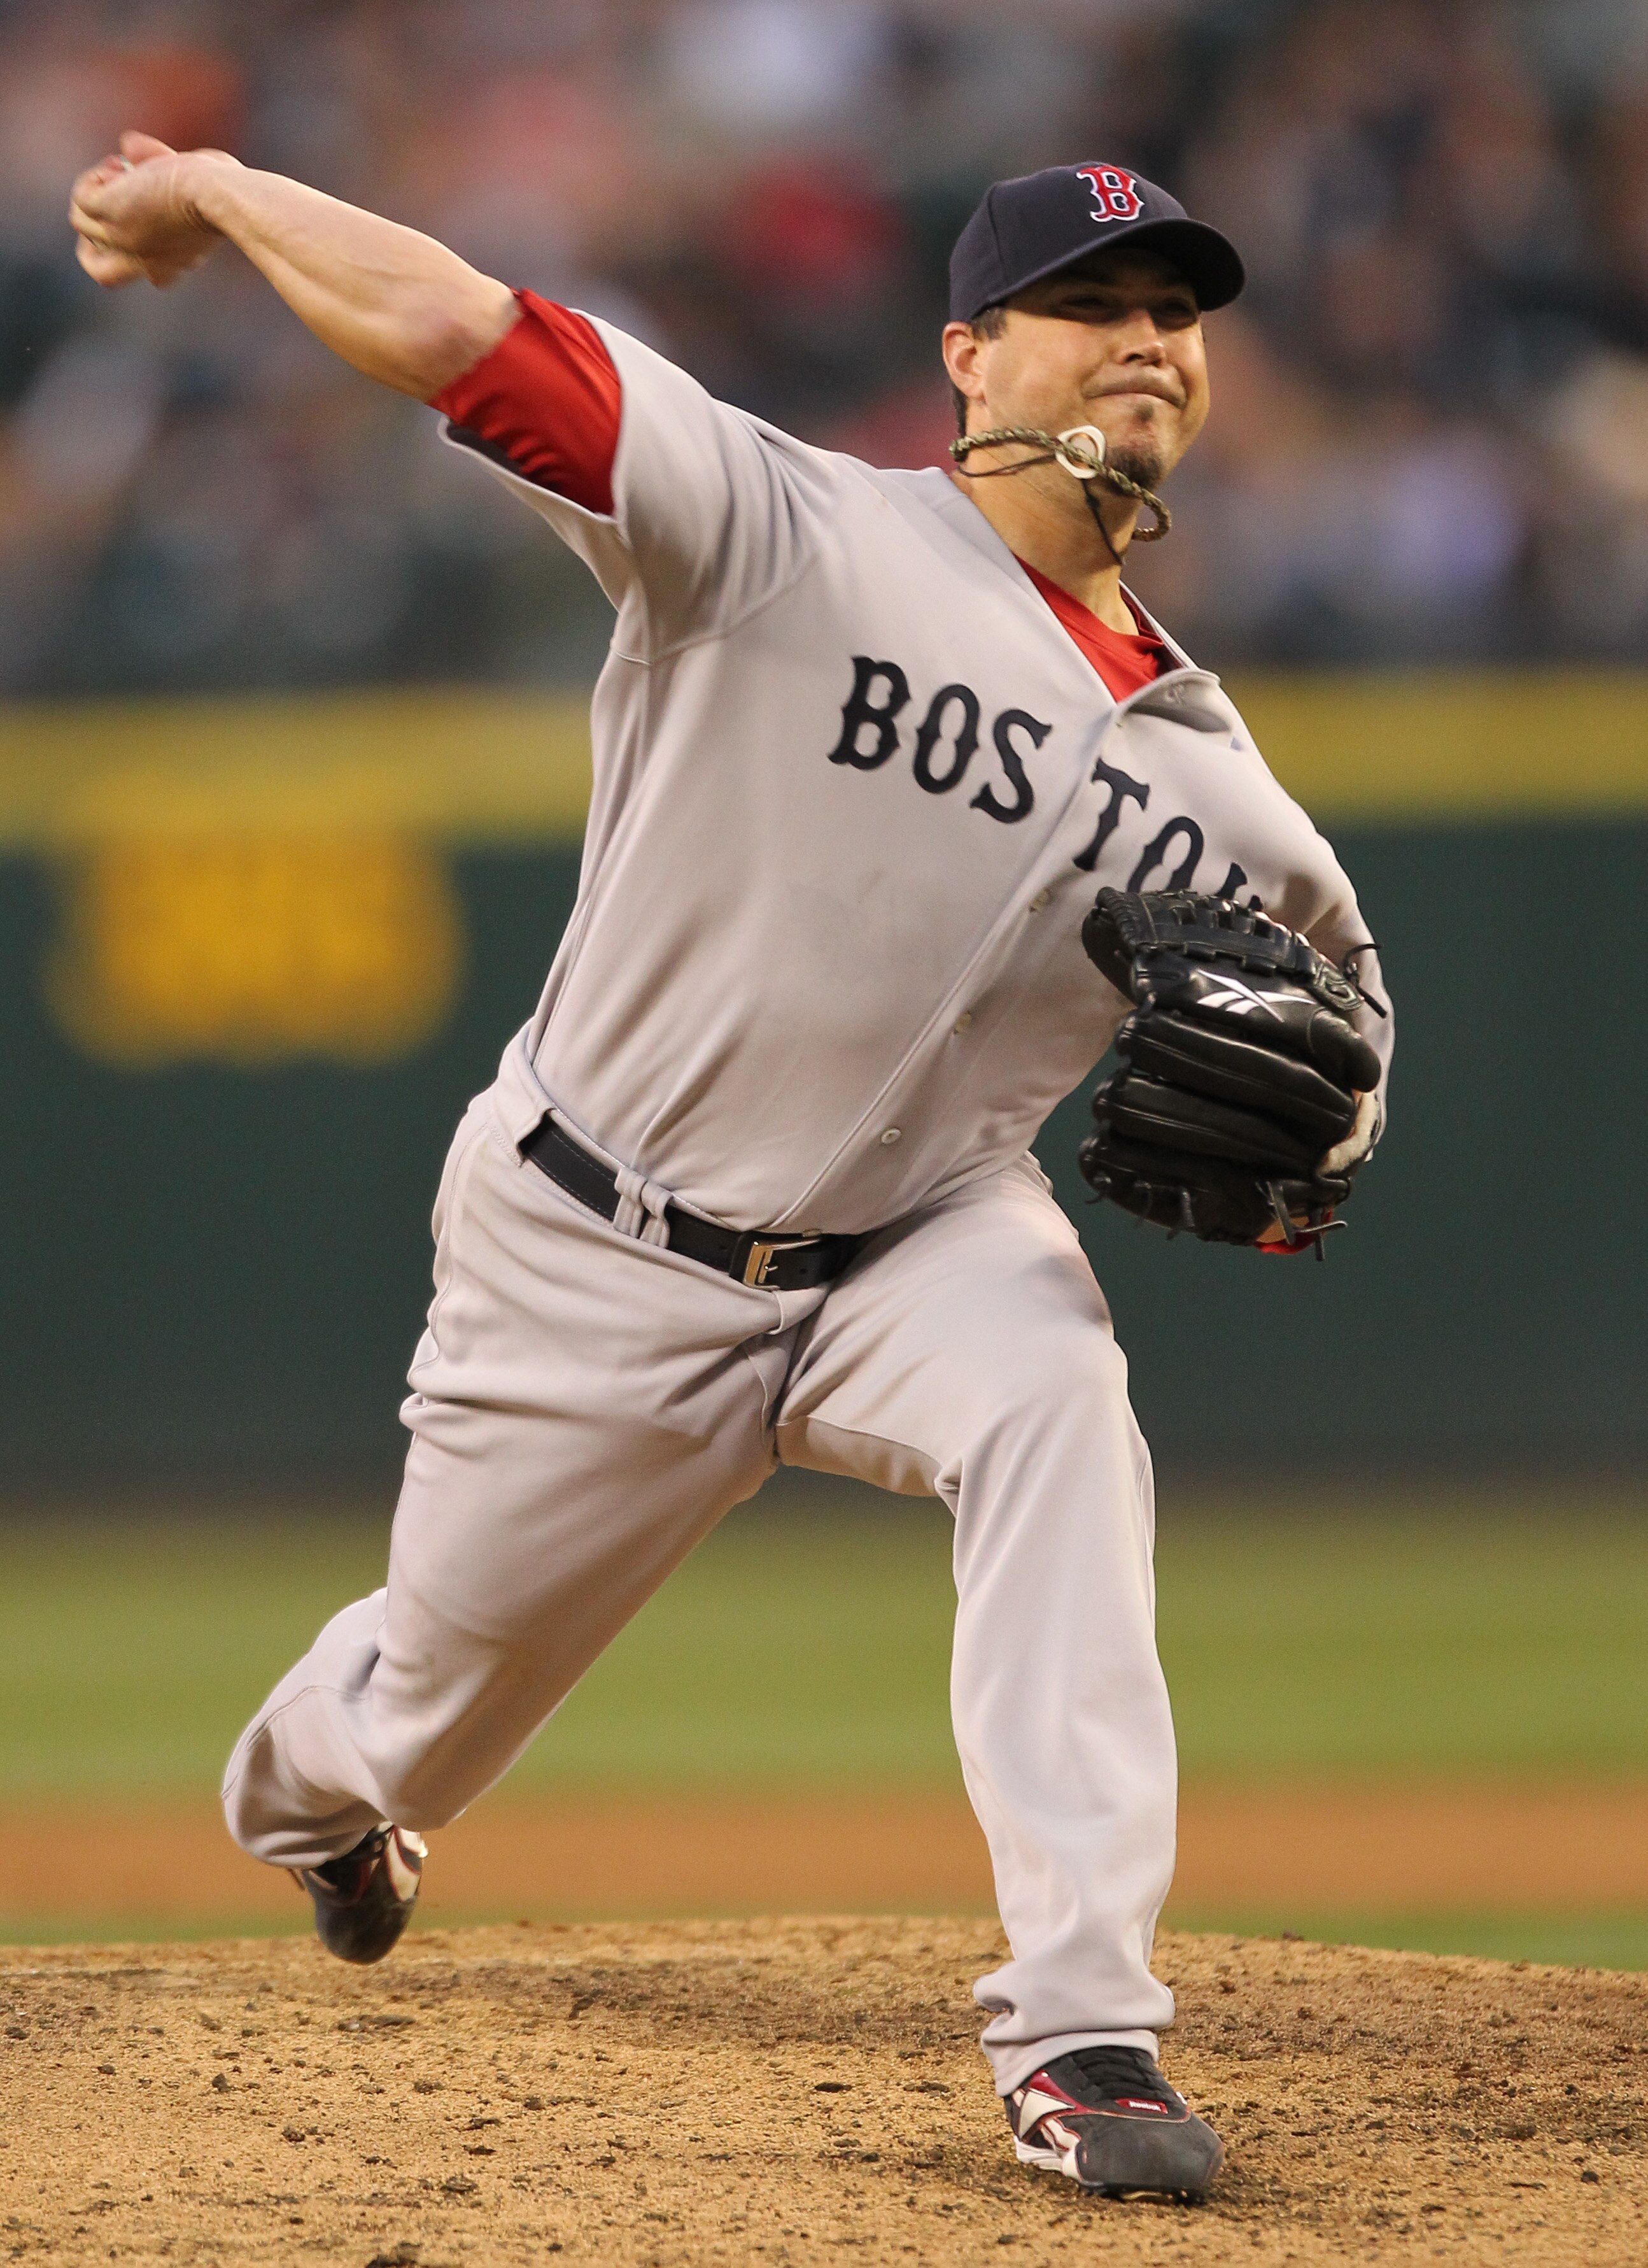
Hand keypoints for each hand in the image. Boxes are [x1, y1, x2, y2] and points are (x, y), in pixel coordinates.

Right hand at [69, 130, 240, 288]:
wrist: (216, 195)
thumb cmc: (223, 190)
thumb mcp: (193, 186)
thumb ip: (161, 169)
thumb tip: (127, 145)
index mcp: (168, 268)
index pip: (138, 272)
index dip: (129, 244)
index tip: (140, 209)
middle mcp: (142, 262)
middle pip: (98, 269)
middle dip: (95, 236)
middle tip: (113, 198)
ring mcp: (121, 239)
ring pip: (81, 222)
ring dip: (97, 190)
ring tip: (123, 170)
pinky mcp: (109, 212)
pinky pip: (82, 198)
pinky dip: (94, 178)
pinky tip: (118, 167)